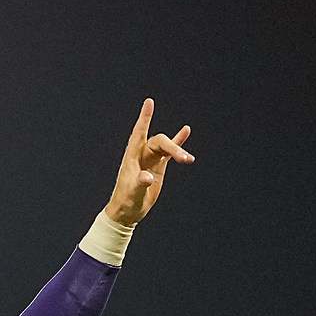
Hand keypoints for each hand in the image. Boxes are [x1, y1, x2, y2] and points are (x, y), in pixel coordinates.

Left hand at [103, 99, 192, 226]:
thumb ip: (140, 184)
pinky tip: (185, 131)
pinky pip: (169, 152)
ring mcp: (150, 159)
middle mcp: (141, 155)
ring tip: (189, 159)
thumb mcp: (132, 194)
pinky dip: (178, 142)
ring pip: (167, 147)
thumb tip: (148, 177)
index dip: (144, 118)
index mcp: (131, 157)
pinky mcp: (158, 167)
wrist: (128, 212)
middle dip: (173, 147)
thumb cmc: (126, 202)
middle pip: (159, 142)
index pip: (138, 133)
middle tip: (184, 159)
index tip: (149, 103)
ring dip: (178, 150)